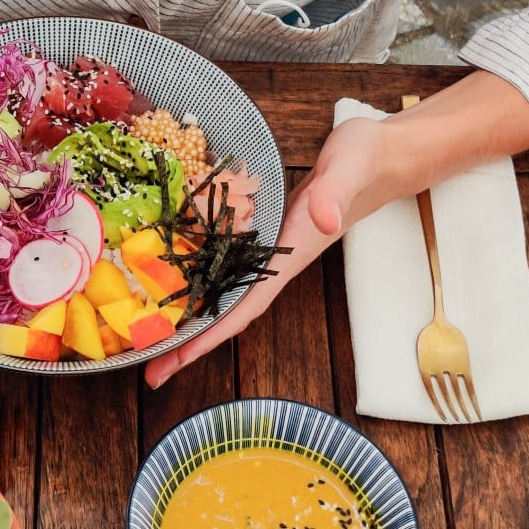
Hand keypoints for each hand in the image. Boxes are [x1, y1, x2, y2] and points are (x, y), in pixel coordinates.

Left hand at [143, 116, 401, 387]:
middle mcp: (275, 261)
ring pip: (222, 291)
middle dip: (191, 343)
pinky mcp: (262, 231)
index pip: (247, 305)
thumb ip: (334, 195)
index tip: (181, 361)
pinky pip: (224, 264)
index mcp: (291, 255)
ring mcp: (267, 249)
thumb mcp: (348, 171)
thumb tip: (324, 221)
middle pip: (228, 311)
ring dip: (190, 316)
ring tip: (149, 339)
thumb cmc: (364, 162)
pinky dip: (198, 279)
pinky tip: (172, 284)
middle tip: (150, 371)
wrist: (378, 157)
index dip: (214, 334)